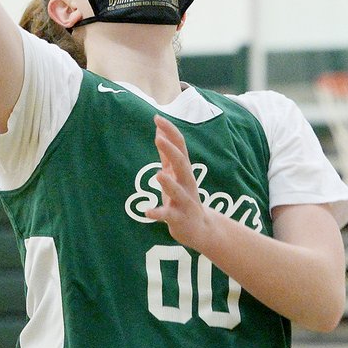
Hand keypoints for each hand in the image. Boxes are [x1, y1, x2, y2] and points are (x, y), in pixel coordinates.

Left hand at [144, 114, 212, 248]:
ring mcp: (185, 201)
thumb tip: (159, 131)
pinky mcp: (179, 218)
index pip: (180, 147)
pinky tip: (148, 213)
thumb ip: (167, 154)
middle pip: (182, 165)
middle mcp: (187, 183)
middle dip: (172, 152)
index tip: (157, 117)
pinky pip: (169, 216)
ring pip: (178, 191)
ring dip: (169, 183)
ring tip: (158, 175)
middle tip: (159, 139)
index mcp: (184, 171)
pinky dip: (159, 214)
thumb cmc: (183, 197)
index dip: (170, 132)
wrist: (199, 229)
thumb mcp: (175, 174)